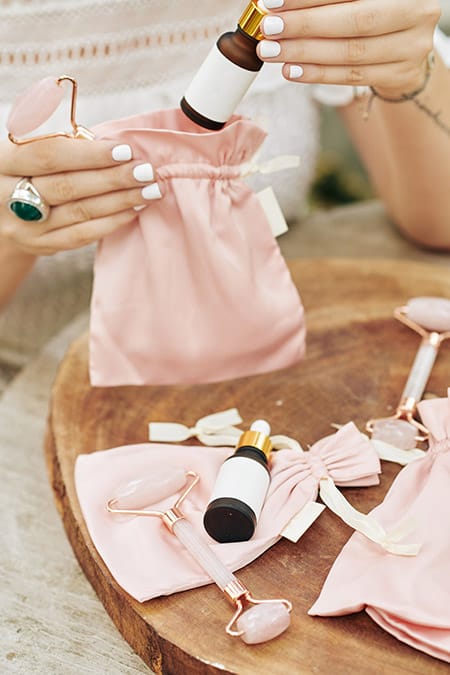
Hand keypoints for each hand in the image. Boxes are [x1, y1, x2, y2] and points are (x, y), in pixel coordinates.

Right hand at [0, 137, 160, 255]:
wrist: (1, 214)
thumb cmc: (25, 169)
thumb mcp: (27, 148)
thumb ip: (58, 140)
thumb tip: (108, 141)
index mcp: (3, 162)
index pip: (47, 156)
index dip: (87, 154)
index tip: (124, 150)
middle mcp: (7, 197)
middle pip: (66, 187)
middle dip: (112, 178)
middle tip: (146, 171)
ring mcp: (25, 226)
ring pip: (78, 213)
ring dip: (119, 200)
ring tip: (150, 189)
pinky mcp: (43, 245)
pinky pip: (81, 235)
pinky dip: (111, 221)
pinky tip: (134, 209)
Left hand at [258, 0, 440, 97]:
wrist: (406, 44)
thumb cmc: (374, 11)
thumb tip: (282, 4)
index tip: (273, 3)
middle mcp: (415, 12)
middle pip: (354, 21)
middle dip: (305, 26)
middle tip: (269, 29)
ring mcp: (411, 47)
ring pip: (351, 53)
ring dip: (305, 54)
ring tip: (273, 51)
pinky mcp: (401, 75)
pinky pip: (352, 76)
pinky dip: (318, 74)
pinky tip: (292, 70)